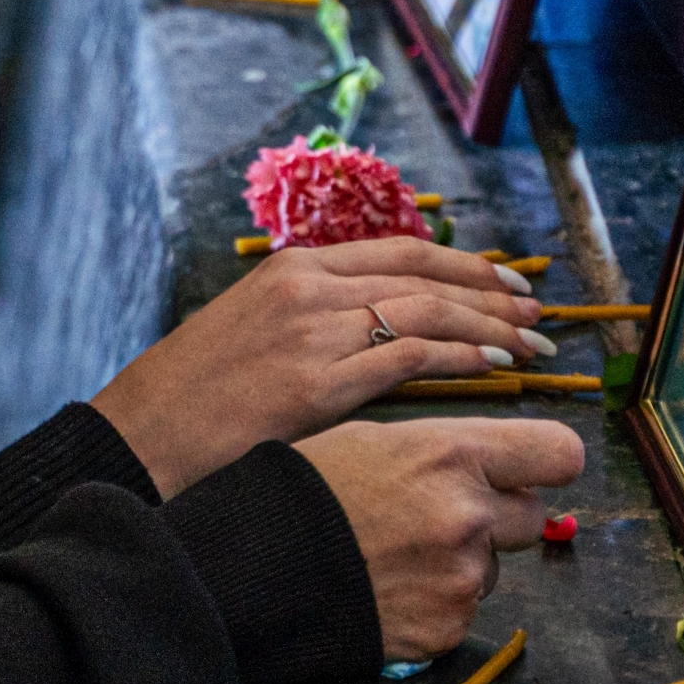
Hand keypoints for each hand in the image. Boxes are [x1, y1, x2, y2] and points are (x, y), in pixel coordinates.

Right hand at [90, 237, 548, 496]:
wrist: (146, 433)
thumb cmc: (196, 396)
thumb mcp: (254, 329)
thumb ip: (314, 319)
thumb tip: (377, 329)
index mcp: (294, 267)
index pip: (400, 250)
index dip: (464, 263)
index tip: (506, 281)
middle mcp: (309, 287)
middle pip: (425, 275)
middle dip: (491, 293)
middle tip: (538, 313)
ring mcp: (313, 331)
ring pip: (426, 312)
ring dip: (489, 327)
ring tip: (530, 344)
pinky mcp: (317, 381)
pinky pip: (408, 358)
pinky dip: (460, 358)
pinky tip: (494, 369)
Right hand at [297, 416, 582, 660]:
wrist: (264, 563)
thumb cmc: (313, 488)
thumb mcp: (380, 438)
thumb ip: (448, 449)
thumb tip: (493, 461)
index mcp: (453, 455)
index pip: (558, 454)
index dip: (547, 460)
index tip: (534, 466)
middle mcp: (468, 515)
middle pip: (531, 515)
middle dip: (498, 513)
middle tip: (443, 510)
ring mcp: (461, 577)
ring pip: (494, 565)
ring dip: (463, 558)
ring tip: (400, 547)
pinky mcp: (447, 625)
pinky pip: (464, 607)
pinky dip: (437, 597)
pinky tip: (394, 580)